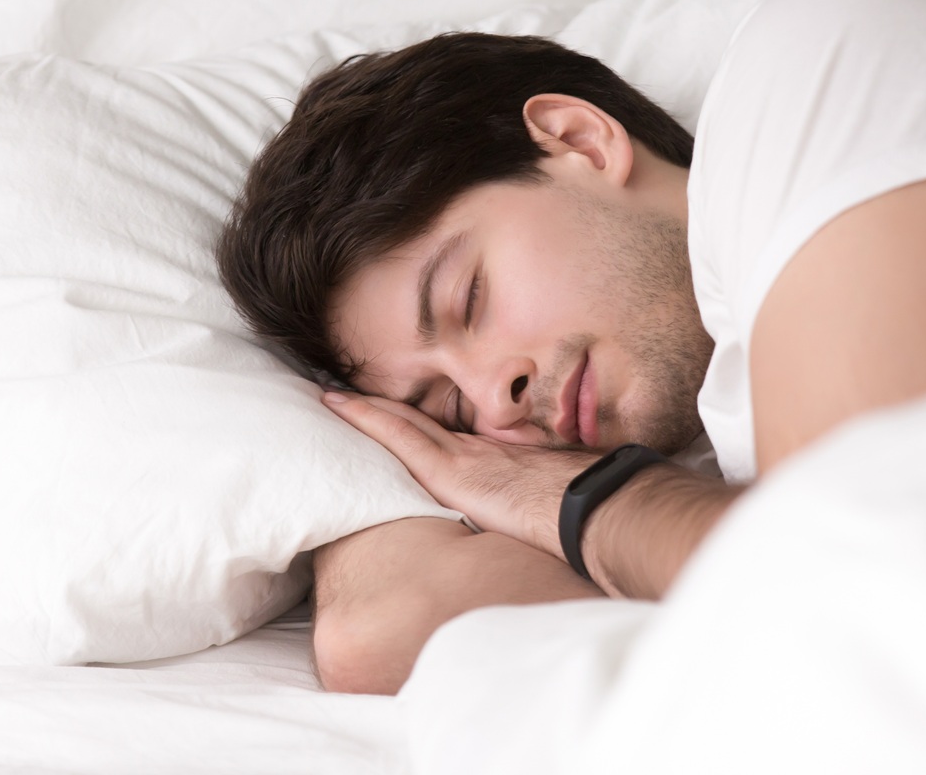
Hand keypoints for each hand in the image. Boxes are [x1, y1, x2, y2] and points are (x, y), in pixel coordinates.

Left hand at [322, 392, 597, 558]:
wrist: (596, 509)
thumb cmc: (585, 516)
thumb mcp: (553, 511)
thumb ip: (533, 512)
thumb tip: (533, 531)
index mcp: (497, 463)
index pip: (444, 440)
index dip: (415, 424)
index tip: (391, 416)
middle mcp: (477, 452)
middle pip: (419, 425)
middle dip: (385, 411)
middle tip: (345, 395)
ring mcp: (464, 458)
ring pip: (402, 424)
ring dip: (365, 409)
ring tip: (330, 395)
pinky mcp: (452, 471)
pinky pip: (399, 436)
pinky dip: (367, 418)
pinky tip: (338, 405)